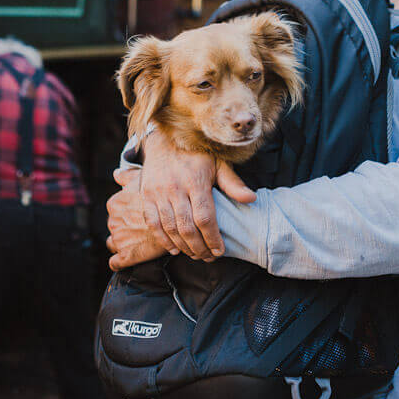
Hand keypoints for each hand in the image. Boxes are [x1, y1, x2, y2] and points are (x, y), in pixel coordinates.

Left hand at [106, 170, 168, 269]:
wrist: (180, 215)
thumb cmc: (161, 193)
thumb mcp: (144, 179)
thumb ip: (128, 176)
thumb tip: (117, 174)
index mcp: (115, 204)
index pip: (113, 212)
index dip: (125, 215)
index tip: (137, 217)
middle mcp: (113, 221)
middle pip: (114, 227)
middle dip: (125, 229)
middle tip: (141, 230)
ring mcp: (119, 239)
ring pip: (114, 244)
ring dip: (124, 244)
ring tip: (139, 243)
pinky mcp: (127, 256)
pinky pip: (115, 262)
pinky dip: (120, 262)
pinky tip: (131, 258)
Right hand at [122, 129, 255, 261]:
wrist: (164, 140)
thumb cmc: (197, 155)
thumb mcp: (218, 163)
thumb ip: (233, 183)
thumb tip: (251, 199)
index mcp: (196, 180)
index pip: (205, 217)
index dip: (213, 238)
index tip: (220, 251)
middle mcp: (175, 187)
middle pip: (187, 227)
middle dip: (199, 248)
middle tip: (208, 257)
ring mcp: (158, 192)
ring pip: (170, 228)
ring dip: (183, 247)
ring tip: (195, 255)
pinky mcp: (146, 196)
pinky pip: (152, 223)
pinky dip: (163, 240)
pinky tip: (174, 249)